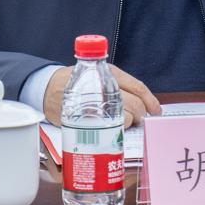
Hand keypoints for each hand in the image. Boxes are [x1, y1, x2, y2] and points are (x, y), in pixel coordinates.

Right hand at [42, 64, 160, 127]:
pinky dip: (115, 131)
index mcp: (111, 73)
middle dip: (142, 115)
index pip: (138, 87)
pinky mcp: (86, 117)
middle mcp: (105, 86)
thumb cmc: (77, 82)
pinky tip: (113, 129)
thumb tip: (141, 102)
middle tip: (140, 120)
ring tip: (124, 124)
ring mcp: (96, 103)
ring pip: (125, 117)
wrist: (48, 88)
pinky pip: (109, 128)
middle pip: (135, 104)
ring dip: (129, 123)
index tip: (156, 111)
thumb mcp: (98, 74)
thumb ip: (118, 84)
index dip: (151, 101)